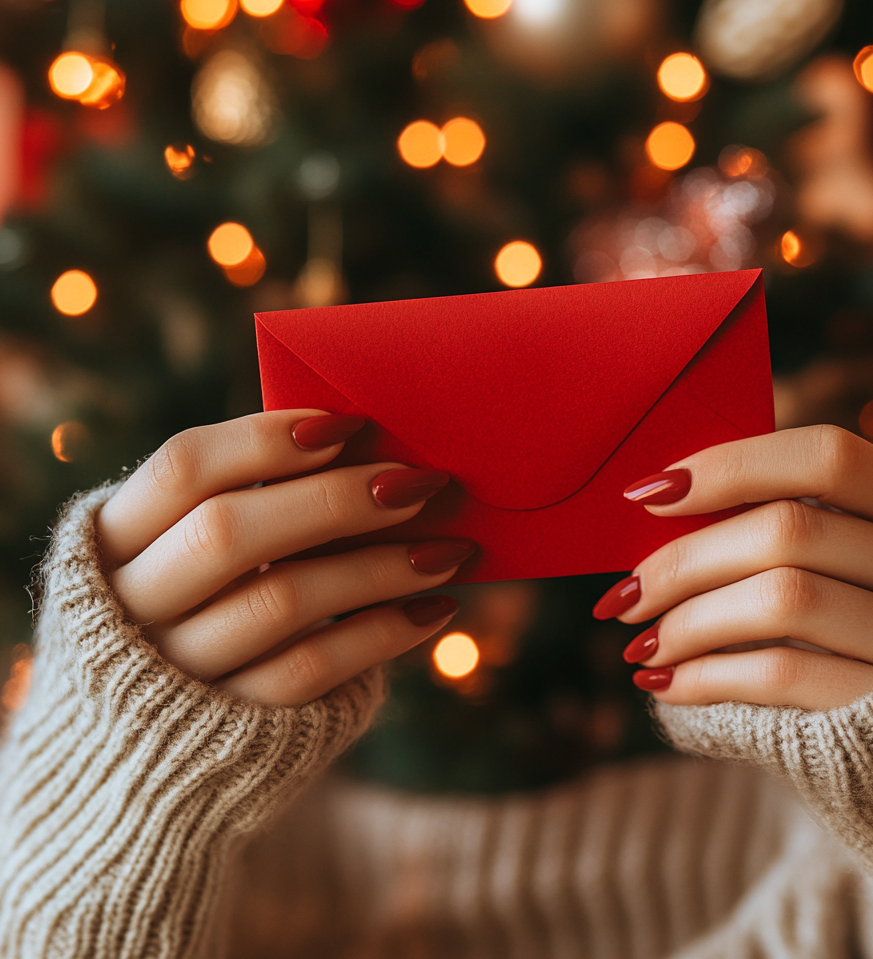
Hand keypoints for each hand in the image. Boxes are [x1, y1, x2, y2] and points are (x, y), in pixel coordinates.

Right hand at [97, 411, 473, 706]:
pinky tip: (434, 608)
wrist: (143, 758)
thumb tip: (365, 452)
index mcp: (111, 541)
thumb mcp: (184, 558)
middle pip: (229, 532)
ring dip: (379, 568)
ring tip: (450, 549)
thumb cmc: (194, 615)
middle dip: (334, 500)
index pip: (182, 468)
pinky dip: (381, 635)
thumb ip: (245, 506)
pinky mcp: (227, 728)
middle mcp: (130, 606)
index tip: (348, 425)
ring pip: (281, 602)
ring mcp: (174, 673)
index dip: (263, 438)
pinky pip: (311, 671)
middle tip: (417, 482)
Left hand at [595, 425, 872, 710]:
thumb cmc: (859, 637)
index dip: (731, 465)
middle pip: (788, 530)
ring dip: (689, 622)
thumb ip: (781, 533)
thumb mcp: (846, 568)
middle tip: (623, 594)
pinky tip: (667, 685)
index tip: (650, 492)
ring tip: (640, 645)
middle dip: (685, 560)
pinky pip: (783, 674)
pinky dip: (708, 677)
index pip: (826, 457)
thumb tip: (658, 512)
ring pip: (784, 598)